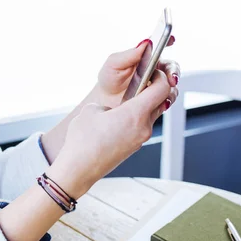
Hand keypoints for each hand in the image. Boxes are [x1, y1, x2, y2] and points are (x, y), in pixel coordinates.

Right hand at [41, 38, 179, 163]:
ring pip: (152, 114)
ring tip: (127, 98)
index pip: (162, 89)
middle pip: (161, 101)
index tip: (150, 70)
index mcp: (135, 114)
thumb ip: (108, 104)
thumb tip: (112, 109)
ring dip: (145, 103)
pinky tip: (119, 116)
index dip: (159, 76)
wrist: (78, 169)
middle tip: (140, 80)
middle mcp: (143, 127)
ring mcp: (140, 139)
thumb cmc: (82, 141)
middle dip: (154, 88)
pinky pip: (142, 125)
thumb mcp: (91, 110)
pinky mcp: (134, 146)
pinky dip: (136, 116)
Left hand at [96, 37, 179, 108]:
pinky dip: (165, 100)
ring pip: (172, 84)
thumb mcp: (114, 63)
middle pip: (171, 67)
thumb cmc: (109, 78)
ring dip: (170, 88)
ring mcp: (157, 84)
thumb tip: (146, 42)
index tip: (171, 40)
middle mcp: (154, 69)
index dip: (167, 40)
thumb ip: (130, 54)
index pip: (159, 46)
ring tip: (164, 93)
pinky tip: (161, 102)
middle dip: (173, 72)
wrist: (104, 100)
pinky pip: (167, 98)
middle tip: (171, 79)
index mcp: (145, 57)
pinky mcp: (157, 98)